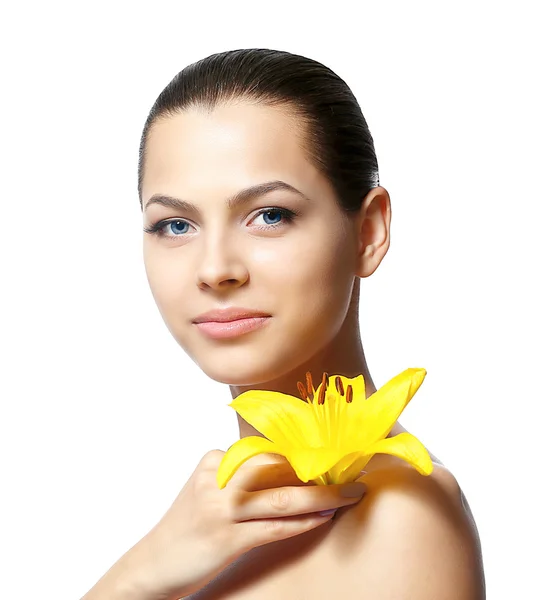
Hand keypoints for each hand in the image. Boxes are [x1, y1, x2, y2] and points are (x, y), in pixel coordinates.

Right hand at [131, 449, 366, 598]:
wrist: (153, 565)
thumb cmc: (190, 527)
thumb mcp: (210, 491)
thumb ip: (243, 476)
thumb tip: (293, 469)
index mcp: (215, 460)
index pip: (268, 450)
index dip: (305, 451)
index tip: (335, 450)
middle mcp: (217, 478)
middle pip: (277, 467)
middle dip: (318, 467)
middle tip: (352, 468)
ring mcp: (220, 507)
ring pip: (281, 497)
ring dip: (321, 494)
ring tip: (350, 493)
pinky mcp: (225, 538)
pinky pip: (274, 527)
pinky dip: (303, 522)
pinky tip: (324, 516)